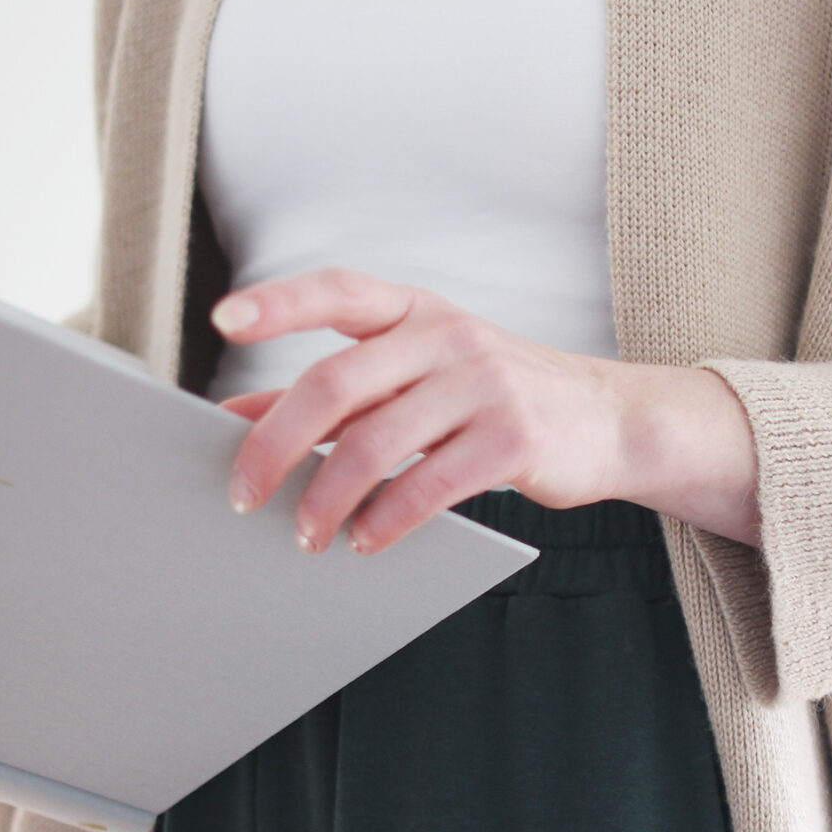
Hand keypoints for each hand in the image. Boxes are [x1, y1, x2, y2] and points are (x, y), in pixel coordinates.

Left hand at [211, 269, 759, 553]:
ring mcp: (484, 384)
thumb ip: (338, 395)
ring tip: (307, 534)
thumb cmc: (496, 399)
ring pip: (376, 443)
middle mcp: (447, 337)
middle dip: (277, 444)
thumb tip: (240, 415)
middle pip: (337, 383)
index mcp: (416, 311)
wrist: (609, 421)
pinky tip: (365, 540)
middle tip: (246, 494)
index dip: (278, 302)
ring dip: (326, 498)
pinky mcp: (513, 438)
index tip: (222, 320)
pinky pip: (429, 484)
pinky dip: (386, 519)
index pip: (337, 291)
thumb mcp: (419, 378)